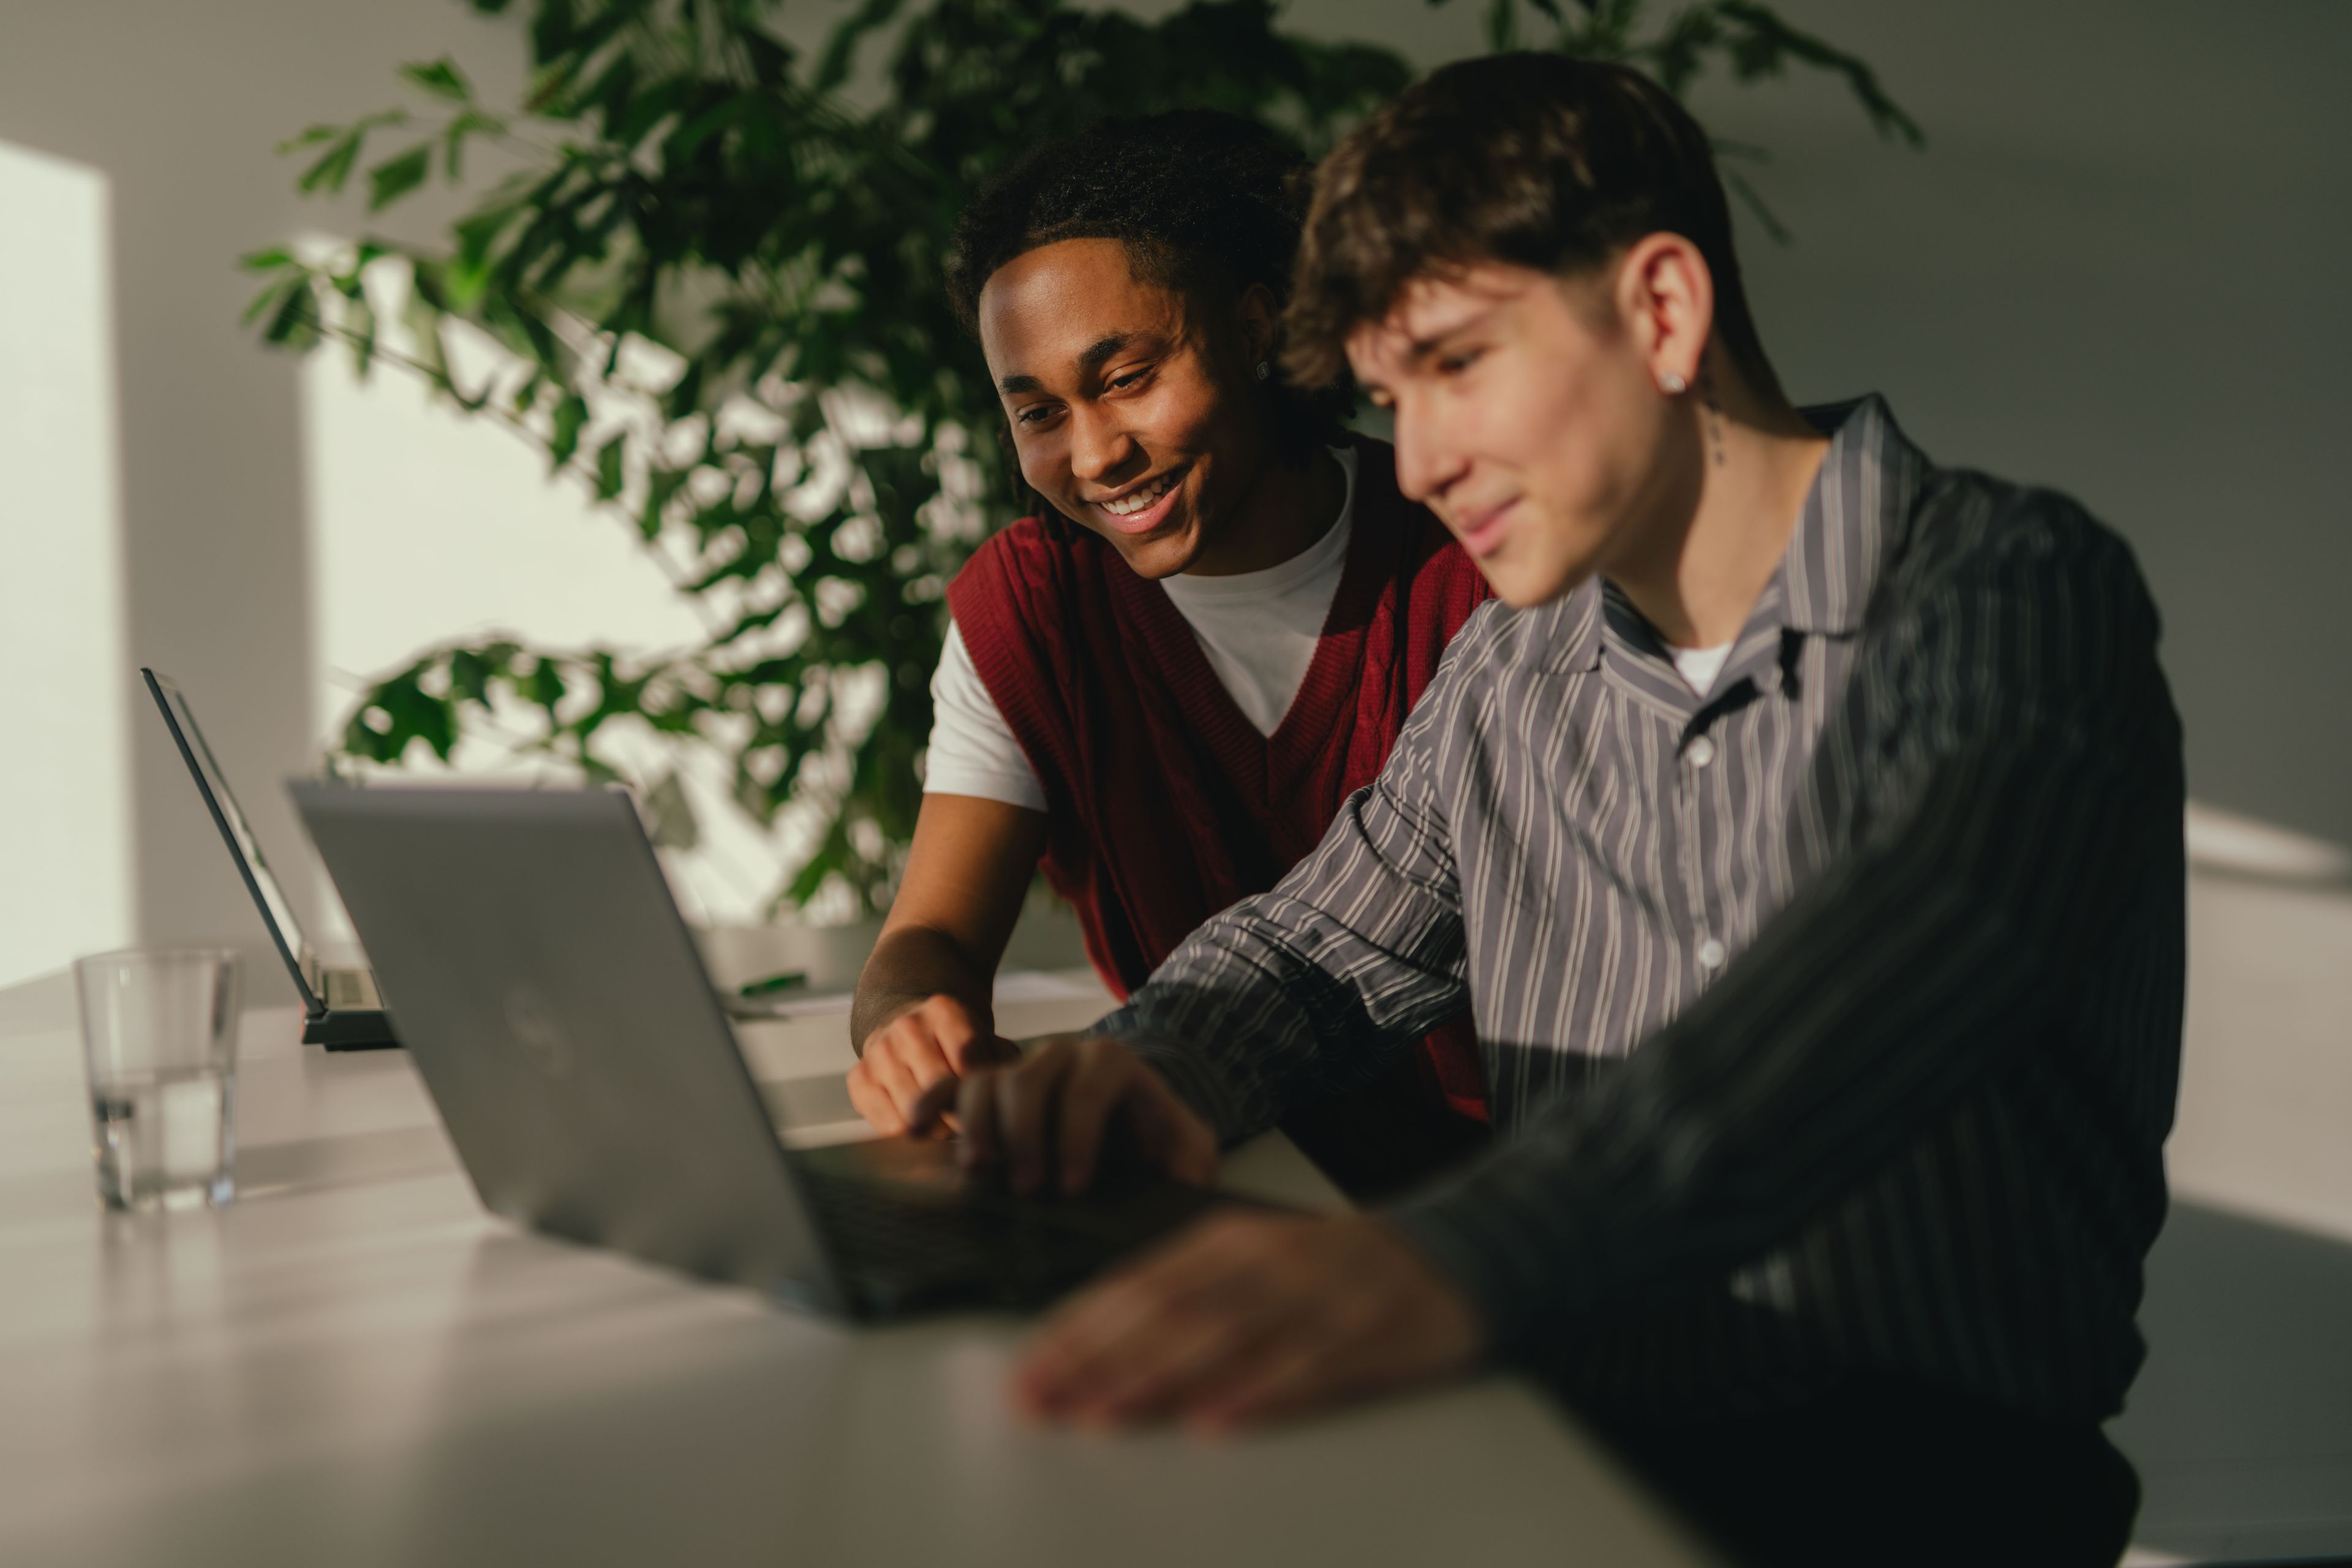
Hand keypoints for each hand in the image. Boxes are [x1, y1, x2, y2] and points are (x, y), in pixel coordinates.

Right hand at [847, 994, 1017, 1135]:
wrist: (909, 1031)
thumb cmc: (958, 1046)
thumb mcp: (986, 1042)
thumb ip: (1002, 1064)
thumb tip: (999, 1096)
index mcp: (943, 1011)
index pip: (967, 1061)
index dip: (978, 1091)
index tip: (983, 1103)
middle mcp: (907, 1027)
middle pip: (938, 1090)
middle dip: (957, 1115)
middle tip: (965, 1121)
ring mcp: (879, 1051)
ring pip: (913, 1114)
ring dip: (935, 1129)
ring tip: (944, 1123)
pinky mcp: (858, 1077)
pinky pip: (888, 1124)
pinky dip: (907, 1134)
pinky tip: (917, 1123)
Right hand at [907, 1033, 1216, 1196]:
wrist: (1130, 1128)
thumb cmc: (1157, 1143)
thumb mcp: (1187, 1149)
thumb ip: (1192, 1159)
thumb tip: (1185, 1179)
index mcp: (1114, 1065)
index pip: (1090, 1088)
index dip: (1078, 1134)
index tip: (1072, 1185)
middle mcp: (1063, 1057)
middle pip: (1031, 1080)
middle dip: (1025, 1135)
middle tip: (1026, 1188)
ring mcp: (1022, 1069)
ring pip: (988, 1082)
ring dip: (978, 1126)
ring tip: (978, 1171)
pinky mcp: (991, 1089)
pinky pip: (954, 1086)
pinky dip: (932, 1104)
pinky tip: (913, 1132)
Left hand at [1014, 1211, 1483, 1431]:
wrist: (1457, 1251)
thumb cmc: (1338, 1273)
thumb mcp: (1258, 1267)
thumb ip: (1189, 1298)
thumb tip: (1098, 1345)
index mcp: (1229, 1241)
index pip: (1137, 1285)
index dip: (1077, 1329)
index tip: (1027, 1372)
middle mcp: (1267, 1260)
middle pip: (1168, 1310)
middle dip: (1097, 1357)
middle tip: (1044, 1400)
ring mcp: (1319, 1294)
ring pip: (1226, 1335)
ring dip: (1158, 1376)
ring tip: (1103, 1412)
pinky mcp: (1369, 1331)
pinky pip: (1306, 1367)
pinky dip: (1257, 1391)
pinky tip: (1215, 1420)